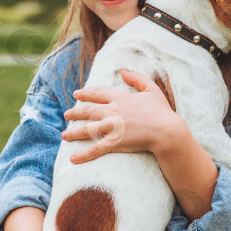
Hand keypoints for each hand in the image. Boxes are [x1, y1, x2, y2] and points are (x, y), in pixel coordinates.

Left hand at [62, 69, 181, 163]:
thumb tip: (123, 70)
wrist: (166, 131)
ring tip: (64, 136)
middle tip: (66, 115)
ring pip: (87, 130)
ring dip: (74, 133)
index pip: (97, 94)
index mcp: (120, 98)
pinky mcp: (114, 142)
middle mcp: (112, 111)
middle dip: (75, 113)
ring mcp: (112, 127)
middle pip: (88, 111)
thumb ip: (137, 78)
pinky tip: (72, 159)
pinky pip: (95, 149)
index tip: (76, 94)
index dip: (86, 93)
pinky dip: (83, 155)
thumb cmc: (162, 111)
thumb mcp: (151, 89)